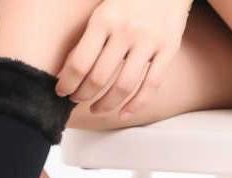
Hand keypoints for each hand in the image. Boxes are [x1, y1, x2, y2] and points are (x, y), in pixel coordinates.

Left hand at [56, 0, 192, 116]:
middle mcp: (126, 30)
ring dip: (105, 104)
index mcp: (104, 18)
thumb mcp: (102, 10)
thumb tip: (65, 73)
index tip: (62, 91)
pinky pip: (151, 86)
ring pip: (123, 87)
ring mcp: (149, 40)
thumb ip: (87, 39)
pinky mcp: (169, 48)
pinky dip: (135, 105)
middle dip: (82, 95)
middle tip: (76, 100)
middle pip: (98, 79)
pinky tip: (123, 113)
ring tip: (96, 108)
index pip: (79, 63)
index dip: (67, 84)